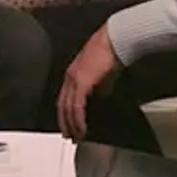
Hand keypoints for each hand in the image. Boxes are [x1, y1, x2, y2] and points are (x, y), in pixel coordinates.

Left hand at [57, 24, 120, 140]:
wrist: (115, 40)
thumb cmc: (111, 53)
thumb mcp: (103, 74)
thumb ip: (99, 87)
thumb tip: (101, 97)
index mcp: (72, 74)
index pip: (64, 98)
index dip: (65, 114)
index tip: (69, 126)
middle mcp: (69, 77)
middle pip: (62, 106)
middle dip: (65, 123)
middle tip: (70, 137)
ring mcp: (73, 79)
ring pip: (67, 108)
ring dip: (71, 124)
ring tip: (76, 137)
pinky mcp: (81, 82)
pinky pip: (76, 106)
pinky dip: (78, 119)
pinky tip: (82, 128)